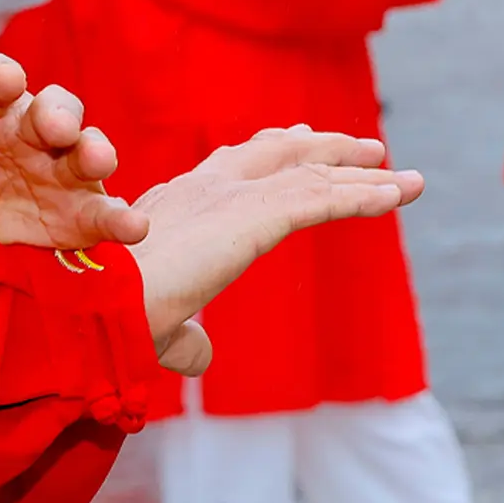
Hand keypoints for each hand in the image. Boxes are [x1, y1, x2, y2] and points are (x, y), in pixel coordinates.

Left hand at [0, 53, 139, 250]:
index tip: (0, 79)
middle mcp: (26, 130)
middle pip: (51, 107)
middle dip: (54, 111)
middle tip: (48, 125)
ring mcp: (59, 169)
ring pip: (86, 147)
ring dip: (94, 148)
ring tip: (96, 158)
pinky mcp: (79, 212)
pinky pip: (105, 210)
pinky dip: (121, 217)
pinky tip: (133, 227)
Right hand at [126, 127, 423, 359]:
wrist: (98, 307)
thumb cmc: (112, 319)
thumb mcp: (159, 326)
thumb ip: (187, 336)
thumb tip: (203, 357)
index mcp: (175, 204)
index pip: (233, 167)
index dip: (273, 157)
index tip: (303, 145)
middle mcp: (203, 187)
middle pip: (277, 153)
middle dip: (325, 148)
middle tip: (368, 148)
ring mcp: (228, 195)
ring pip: (311, 174)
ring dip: (364, 174)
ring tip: (405, 179)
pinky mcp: (253, 214)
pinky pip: (325, 197)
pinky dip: (366, 194)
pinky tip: (398, 196)